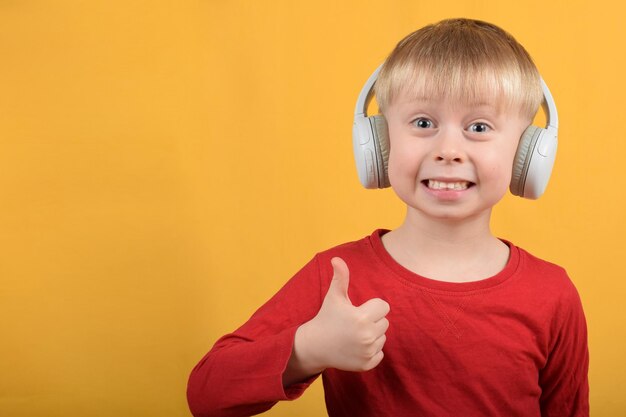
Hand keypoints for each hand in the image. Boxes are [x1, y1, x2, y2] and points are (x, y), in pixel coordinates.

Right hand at [295, 257, 389, 372]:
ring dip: (372, 335)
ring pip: (382, 337)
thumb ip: (340, 277)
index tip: (358, 310)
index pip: (384, 307)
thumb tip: (337, 258)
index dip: (372, 307)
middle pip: (384, 322)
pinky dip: (370, 351)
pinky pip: (380, 353)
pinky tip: (355, 347)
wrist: (315, 346)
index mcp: (361, 317)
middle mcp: (366, 336)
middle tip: (354, 324)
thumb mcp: (334, 297)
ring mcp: (367, 352)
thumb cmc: (326, 317)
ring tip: (354, 335)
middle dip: (372, 321)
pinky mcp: (367, 364)